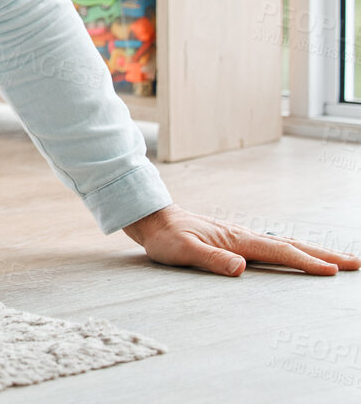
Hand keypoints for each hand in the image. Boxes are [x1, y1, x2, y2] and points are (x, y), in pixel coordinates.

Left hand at [123, 205, 360, 276]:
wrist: (151, 218)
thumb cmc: (165, 237)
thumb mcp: (182, 251)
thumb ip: (210, 259)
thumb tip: (241, 268)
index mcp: (237, 240)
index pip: (279, 253)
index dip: (306, 263)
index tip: (332, 272)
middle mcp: (244, 236)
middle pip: (291, 245)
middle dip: (324, 255)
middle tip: (355, 263)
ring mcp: (241, 237)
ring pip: (285, 245)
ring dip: (313, 252)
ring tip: (338, 261)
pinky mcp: (235, 241)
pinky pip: (272, 247)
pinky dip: (293, 251)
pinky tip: (298, 256)